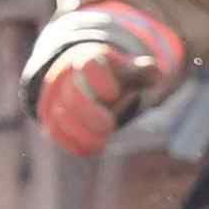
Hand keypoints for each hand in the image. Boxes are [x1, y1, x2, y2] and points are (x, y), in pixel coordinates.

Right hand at [21, 5, 173, 157]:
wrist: (95, 86)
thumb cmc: (120, 80)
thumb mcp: (135, 72)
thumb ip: (145, 73)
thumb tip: (154, 71)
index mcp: (91, 61)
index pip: (89, 65)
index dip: (98, 79)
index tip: (113, 92)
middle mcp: (70, 79)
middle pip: (73, 95)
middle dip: (90, 113)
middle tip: (109, 125)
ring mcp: (59, 100)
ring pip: (62, 117)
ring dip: (84, 132)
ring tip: (104, 138)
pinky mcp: (55, 120)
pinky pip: (58, 134)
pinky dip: (74, 143)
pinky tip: (93, 147)